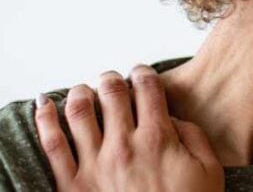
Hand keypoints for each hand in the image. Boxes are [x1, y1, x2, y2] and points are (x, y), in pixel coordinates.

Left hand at [34, 65, 223, 191]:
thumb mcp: (209, 171)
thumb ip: (194, 137)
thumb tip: (175, 120)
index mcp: (158, 138)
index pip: (146, 88)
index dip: (143, 73)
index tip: (141, 73)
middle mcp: (123, 145)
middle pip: (111, 92)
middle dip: (111, 79)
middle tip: (112, 80)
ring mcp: (94, 164)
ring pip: (79, 111)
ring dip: (81, 92)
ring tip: (84, 91)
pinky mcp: (72, 184)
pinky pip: (52, 145)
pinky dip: (44, 119)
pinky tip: (43, 105)